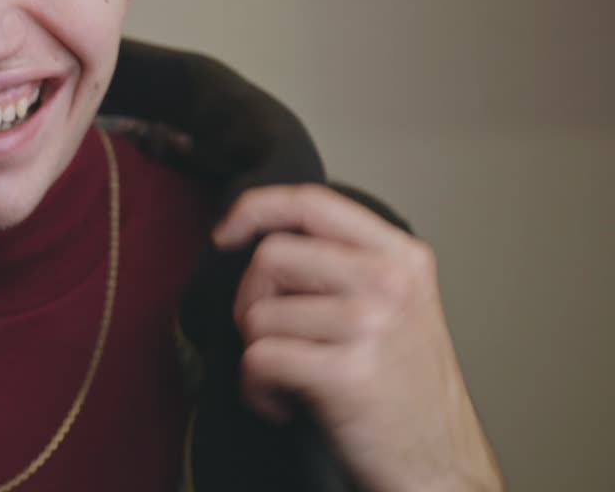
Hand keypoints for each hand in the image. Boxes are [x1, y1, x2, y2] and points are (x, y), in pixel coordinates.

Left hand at [215, 185, 501, 491]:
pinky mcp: (346, 373)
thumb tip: (262, 241)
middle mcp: (390, 281)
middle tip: (271, 339)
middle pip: (271, 255)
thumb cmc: (405, 392)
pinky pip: (258, 360)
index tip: (226, 232)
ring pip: (258, 313)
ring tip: (290, 380)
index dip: (254, 208)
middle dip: (250, 300)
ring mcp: (370, 324)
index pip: (311, 202)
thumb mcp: (397, 306)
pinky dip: (255, 391)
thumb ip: (345, 264)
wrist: (441, 467)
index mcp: (401, 256)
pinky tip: (283, 404)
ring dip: (256, 354)